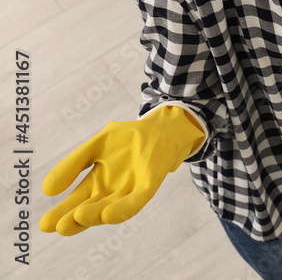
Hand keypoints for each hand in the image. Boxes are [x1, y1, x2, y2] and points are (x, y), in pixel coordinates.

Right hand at [39, 106, 205, 235]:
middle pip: (89, 209)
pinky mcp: (149, 186)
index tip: (45, 225)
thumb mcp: (96, 145)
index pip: (75, 201)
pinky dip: (122, 209)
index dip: (61, 213)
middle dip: (73, 220)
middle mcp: (111, 191)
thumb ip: (73, 163)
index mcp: (96, 181)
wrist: (162, 128)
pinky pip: (135, 201)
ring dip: (94, 215)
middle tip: (57, 226)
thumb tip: (46, 191)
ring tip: (78, 216)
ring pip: (109, 208)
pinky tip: (108, 216)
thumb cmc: (128, 137)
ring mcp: (130, 190)